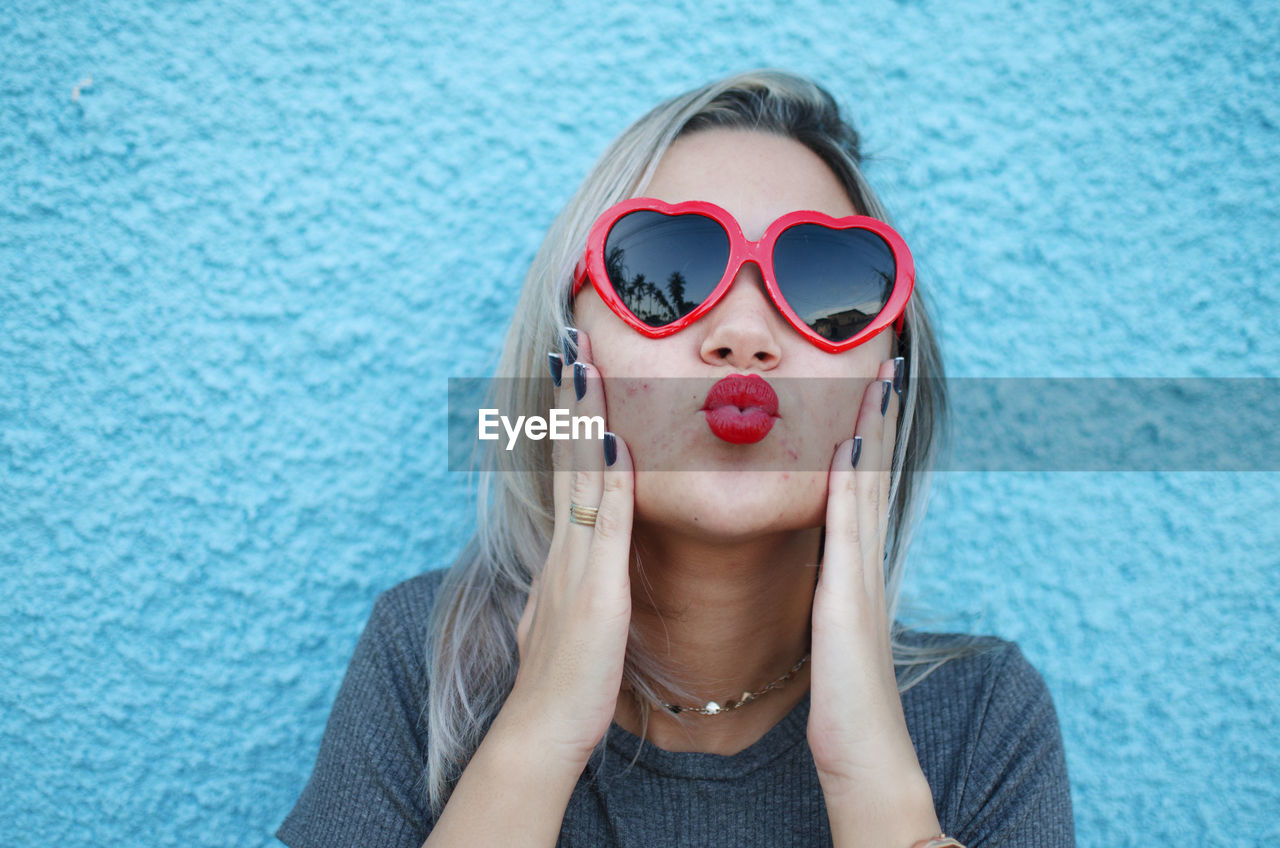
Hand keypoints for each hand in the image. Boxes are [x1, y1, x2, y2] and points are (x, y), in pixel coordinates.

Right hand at [501, 328, 635, 773]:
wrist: (544, 727)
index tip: (574, 372)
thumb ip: (579, 581)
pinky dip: (607, 476)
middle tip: (570, 342)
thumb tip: (579, 563)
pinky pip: (604, 521)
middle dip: (570, 397)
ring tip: (582, 363)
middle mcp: (567, 545)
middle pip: (567, 456)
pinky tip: (612, 438)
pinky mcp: (595, 587)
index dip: (571, 419)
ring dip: (582, 416)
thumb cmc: (565, 679)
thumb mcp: (570, 617)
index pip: (568, 468)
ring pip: (581, 473)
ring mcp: (578, 562)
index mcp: (567, 551)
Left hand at [806, 357, 940, 844]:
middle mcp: (864, 560)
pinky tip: (848, 442)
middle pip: (872, 471)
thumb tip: (825, 568)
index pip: (859, 484)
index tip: (868, 386)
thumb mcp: (831, 632)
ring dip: (874, 427)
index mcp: (854, 567)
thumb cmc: (842, 701)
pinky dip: (853, 480)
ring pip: (867, 484)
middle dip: (880, 413)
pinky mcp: (848, 593)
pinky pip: (850, 524)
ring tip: (879, 375)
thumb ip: (830, 593)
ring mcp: (861, 573)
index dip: (867, 433)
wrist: (865, 752)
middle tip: (884, 357)